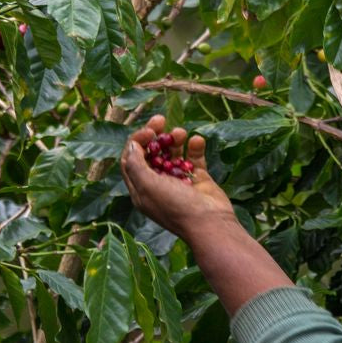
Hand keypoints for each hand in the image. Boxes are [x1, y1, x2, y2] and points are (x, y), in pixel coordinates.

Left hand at [119, 115, 237, 242]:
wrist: (210, 223)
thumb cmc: (175, 206)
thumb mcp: (147, 185)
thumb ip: (136, 164)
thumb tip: (131, 144)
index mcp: (141, 189)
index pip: (132, 159)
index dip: (137, 142)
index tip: (148, 131)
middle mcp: (158, 184)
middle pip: (151, 153)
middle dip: (154, 135)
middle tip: (161, 119)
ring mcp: (179, 181)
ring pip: (172, 153)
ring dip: (174, 140)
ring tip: (181, 132)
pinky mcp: (198, 178)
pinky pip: (194, 158)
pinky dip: (194, 147)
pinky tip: (196, 141)